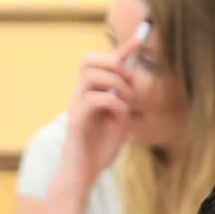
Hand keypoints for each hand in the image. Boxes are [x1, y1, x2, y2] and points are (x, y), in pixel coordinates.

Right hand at [57, 36, 143, 192]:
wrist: (82, 175)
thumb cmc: (99, 149)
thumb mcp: (119, 120)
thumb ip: (124, 100)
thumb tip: (133, 80)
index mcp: (87, 94)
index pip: (97, 61)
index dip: (119, 49)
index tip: (139, 39)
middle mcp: (78, 96)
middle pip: (87, 60)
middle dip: (112, 62)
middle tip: (127, 82)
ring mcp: (75, 107)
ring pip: (90, 75)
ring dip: (115, 83)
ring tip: (126, 101)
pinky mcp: (75, 121)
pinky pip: (95, 99)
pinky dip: (114, 103)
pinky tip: (121, 116)